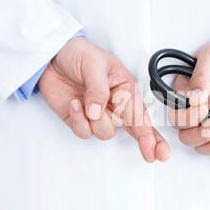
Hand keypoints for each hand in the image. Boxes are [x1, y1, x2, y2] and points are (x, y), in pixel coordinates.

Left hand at [39, 37, 169, 162]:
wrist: (52, 57)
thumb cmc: (79, 54)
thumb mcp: (94, 64)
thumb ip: (99, 89)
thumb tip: (97, 113)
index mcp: (126, 90)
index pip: (142, 115)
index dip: (151, 135)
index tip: (157, 150)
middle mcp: (116, 106)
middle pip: (137, 131)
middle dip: (146, 143)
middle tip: (151, 155)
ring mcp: (99, 115)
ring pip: (105, 132)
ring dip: (95, 120)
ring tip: (83, 100)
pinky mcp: (81, 121)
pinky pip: (84, 132)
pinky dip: (77, 120)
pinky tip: (74, 103)